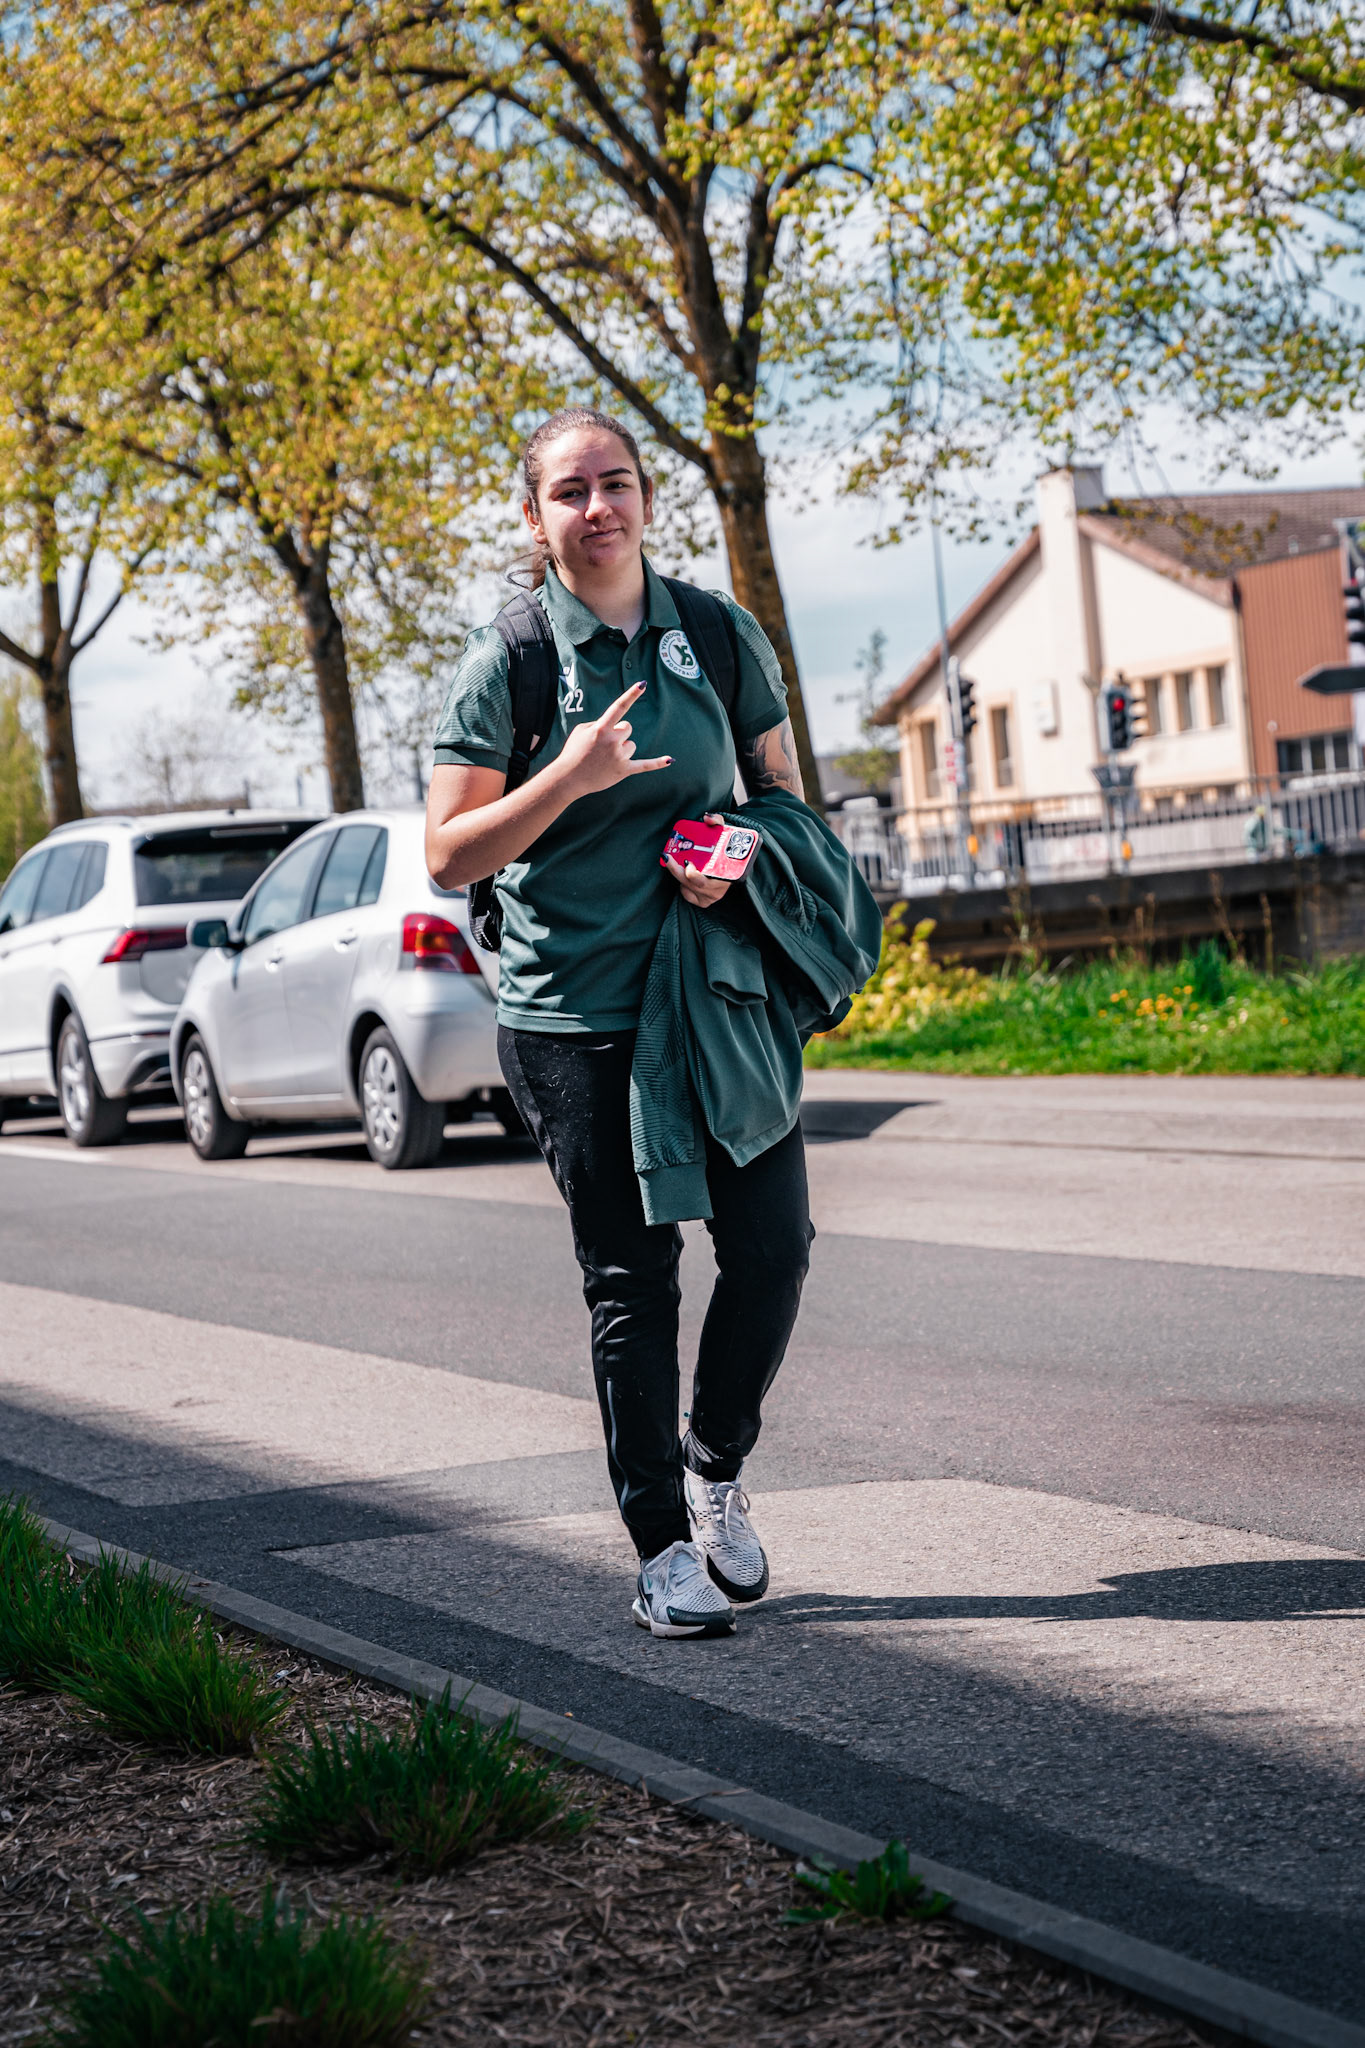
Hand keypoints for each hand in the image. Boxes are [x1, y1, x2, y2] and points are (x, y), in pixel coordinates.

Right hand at [556, 680, 670, 796]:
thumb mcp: (581, 730)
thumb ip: (600, 724)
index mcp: (601, 728)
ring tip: (605, 759)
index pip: (619, 707)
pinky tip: (670, 759)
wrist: (568, 778)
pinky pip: (644, 765)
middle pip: (627, 728)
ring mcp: (619, 757)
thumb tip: (616, 726)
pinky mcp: (624, 770)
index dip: (631, 695)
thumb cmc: (574, 752)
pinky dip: (657, 763)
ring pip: (631, 745)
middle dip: (618, 734)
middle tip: (602, 745)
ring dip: (621, 749)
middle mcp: (612, 741)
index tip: (643, 684)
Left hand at [665, 813, 732, 908]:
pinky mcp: (705, 901)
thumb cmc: (727, 850)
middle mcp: (718, 889)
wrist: (736, 864)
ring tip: (678, 863)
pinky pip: (688, 896)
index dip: (693, 875)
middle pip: (692, 884)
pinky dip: (684, 887)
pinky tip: (685, 877)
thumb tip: (707, 818)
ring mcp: (711, 897)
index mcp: (725, 876)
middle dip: (678, 872)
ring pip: (688, 889)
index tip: (687, 863)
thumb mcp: (725, 833)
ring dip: (680, 876)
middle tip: (669, 858)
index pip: (705, 881)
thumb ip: (717, 822)